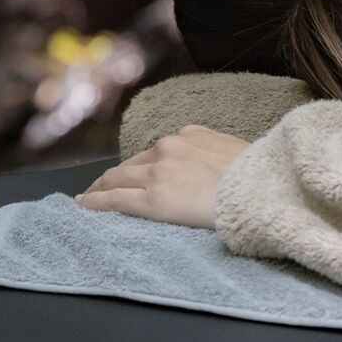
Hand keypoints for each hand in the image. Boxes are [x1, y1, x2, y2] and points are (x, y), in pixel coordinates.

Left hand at [75, 125, 248, 228]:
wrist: (258, 192)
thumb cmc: (257, 177)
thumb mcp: (236, 153)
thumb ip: (215, 156)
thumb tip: (215, 167)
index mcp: (190, 135)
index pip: (155, 152)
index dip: (140, 164)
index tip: (132, 172)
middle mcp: (168, 148)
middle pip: (132, 164)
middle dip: (115, 175)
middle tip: (100, 186)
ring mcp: (157, 173)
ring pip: (117, 179)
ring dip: (100, 187)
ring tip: (89, 197)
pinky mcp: (151, 199)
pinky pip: (114, 199)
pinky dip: (95, 202)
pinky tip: (83, 206)